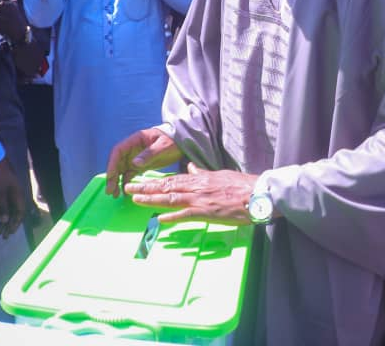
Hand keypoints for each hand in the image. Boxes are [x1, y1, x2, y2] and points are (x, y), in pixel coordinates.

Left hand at [0, 158, 25, 237]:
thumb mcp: (0, 192)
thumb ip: (3, 207)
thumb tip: (5, 221)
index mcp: (18, 195)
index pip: (19, 213)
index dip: (15, 224)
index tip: (9, 233)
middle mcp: (16, 195)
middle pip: (14, 213)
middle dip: (9, 225)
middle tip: (2, 236)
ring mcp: (9, 192)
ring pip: (8, 210)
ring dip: (3, 220)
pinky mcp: (2, 190)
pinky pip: (3, 204)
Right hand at [105, 127, 182, 196]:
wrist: (182, 142)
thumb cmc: (173, 141)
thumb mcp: (163, 146)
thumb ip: (149, 153)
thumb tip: (134, 163)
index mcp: (135, 140)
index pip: (118, 151)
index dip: (112, 163)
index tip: (110, 176)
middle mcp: (132, 149)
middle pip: (117, 162)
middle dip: (112, 176)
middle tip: (110, 191)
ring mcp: (135, 158)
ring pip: (121, 170)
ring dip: (117, 181)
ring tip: (115, 195)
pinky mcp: (141, 166)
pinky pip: (129, 174)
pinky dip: (126, 183)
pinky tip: (124, 193)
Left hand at [124, 163, 257, 224]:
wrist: (257, 193)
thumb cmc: (241, 185)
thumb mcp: (219, 174)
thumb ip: (201, 172)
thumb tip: (189, 167)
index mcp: (199, 178)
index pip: (172, 179)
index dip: (154, 181)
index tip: (140, 181)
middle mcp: (196, 187)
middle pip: (166, 187)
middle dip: (145, 188)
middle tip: (127, 188)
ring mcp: (200, 199)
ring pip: (171, 198)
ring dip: (151, 199)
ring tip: (135, 199)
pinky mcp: (206, 212)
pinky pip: (185, 214)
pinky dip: (171, 216)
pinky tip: (159, 218)